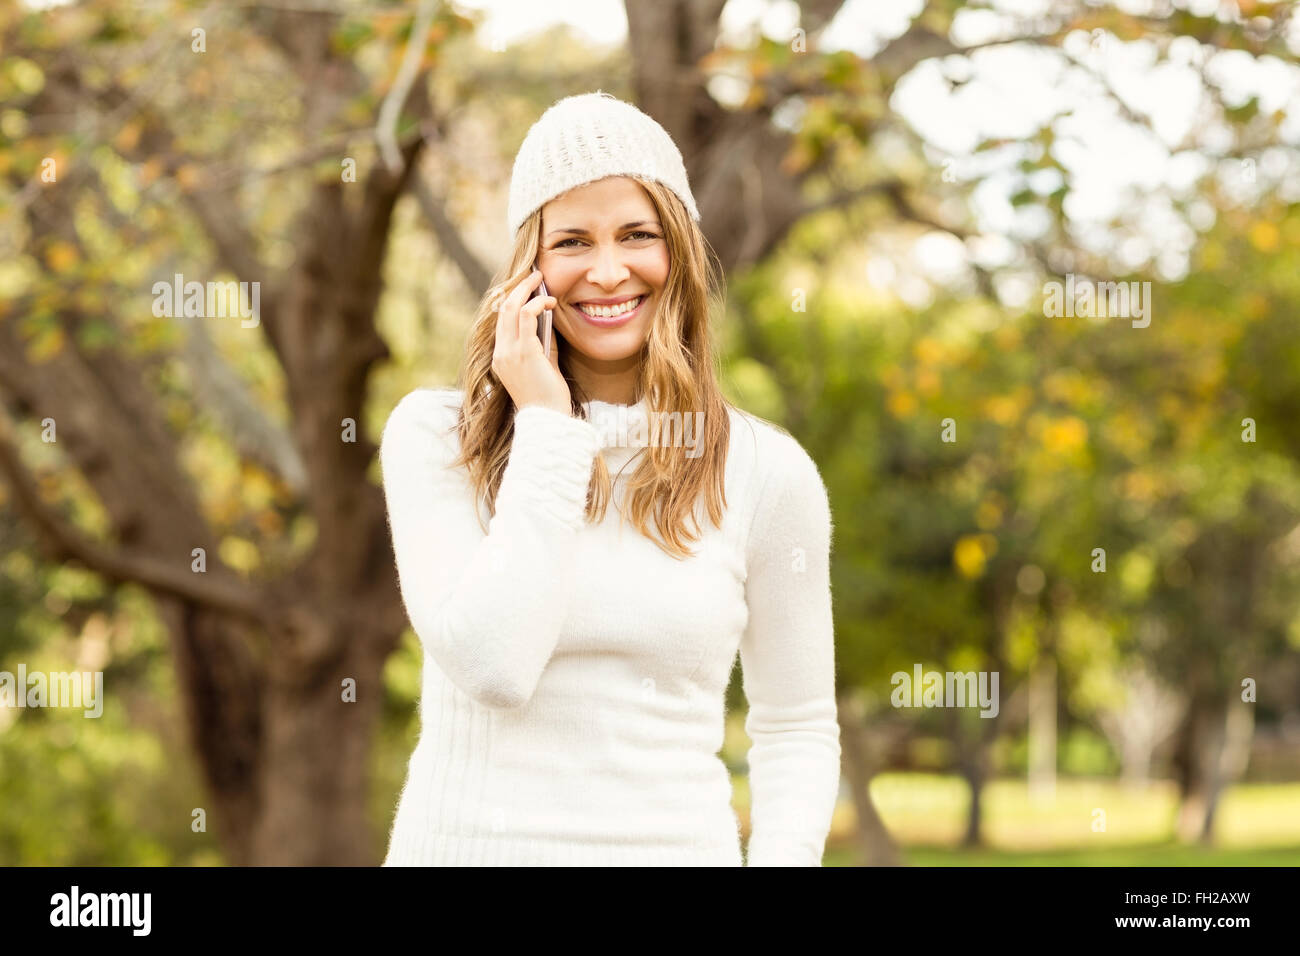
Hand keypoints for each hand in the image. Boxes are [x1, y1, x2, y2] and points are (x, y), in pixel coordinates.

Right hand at [492, 269, 570, 415]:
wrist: (548, 419)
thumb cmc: (548, 396)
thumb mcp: (544, 364)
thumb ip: (543, 343)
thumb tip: (548, 319)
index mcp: (501, 357)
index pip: (501, 320)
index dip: (513, 299)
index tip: (529, 288)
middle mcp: (501, 353)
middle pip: (501, 309)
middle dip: (518, 288)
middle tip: (534, 275)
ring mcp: (510, 353)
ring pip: (510, 308)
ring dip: (527, 291)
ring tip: (541, 281)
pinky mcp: (524, 352)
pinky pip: (526, 317)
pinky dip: (537, 304)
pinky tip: (550, 302)